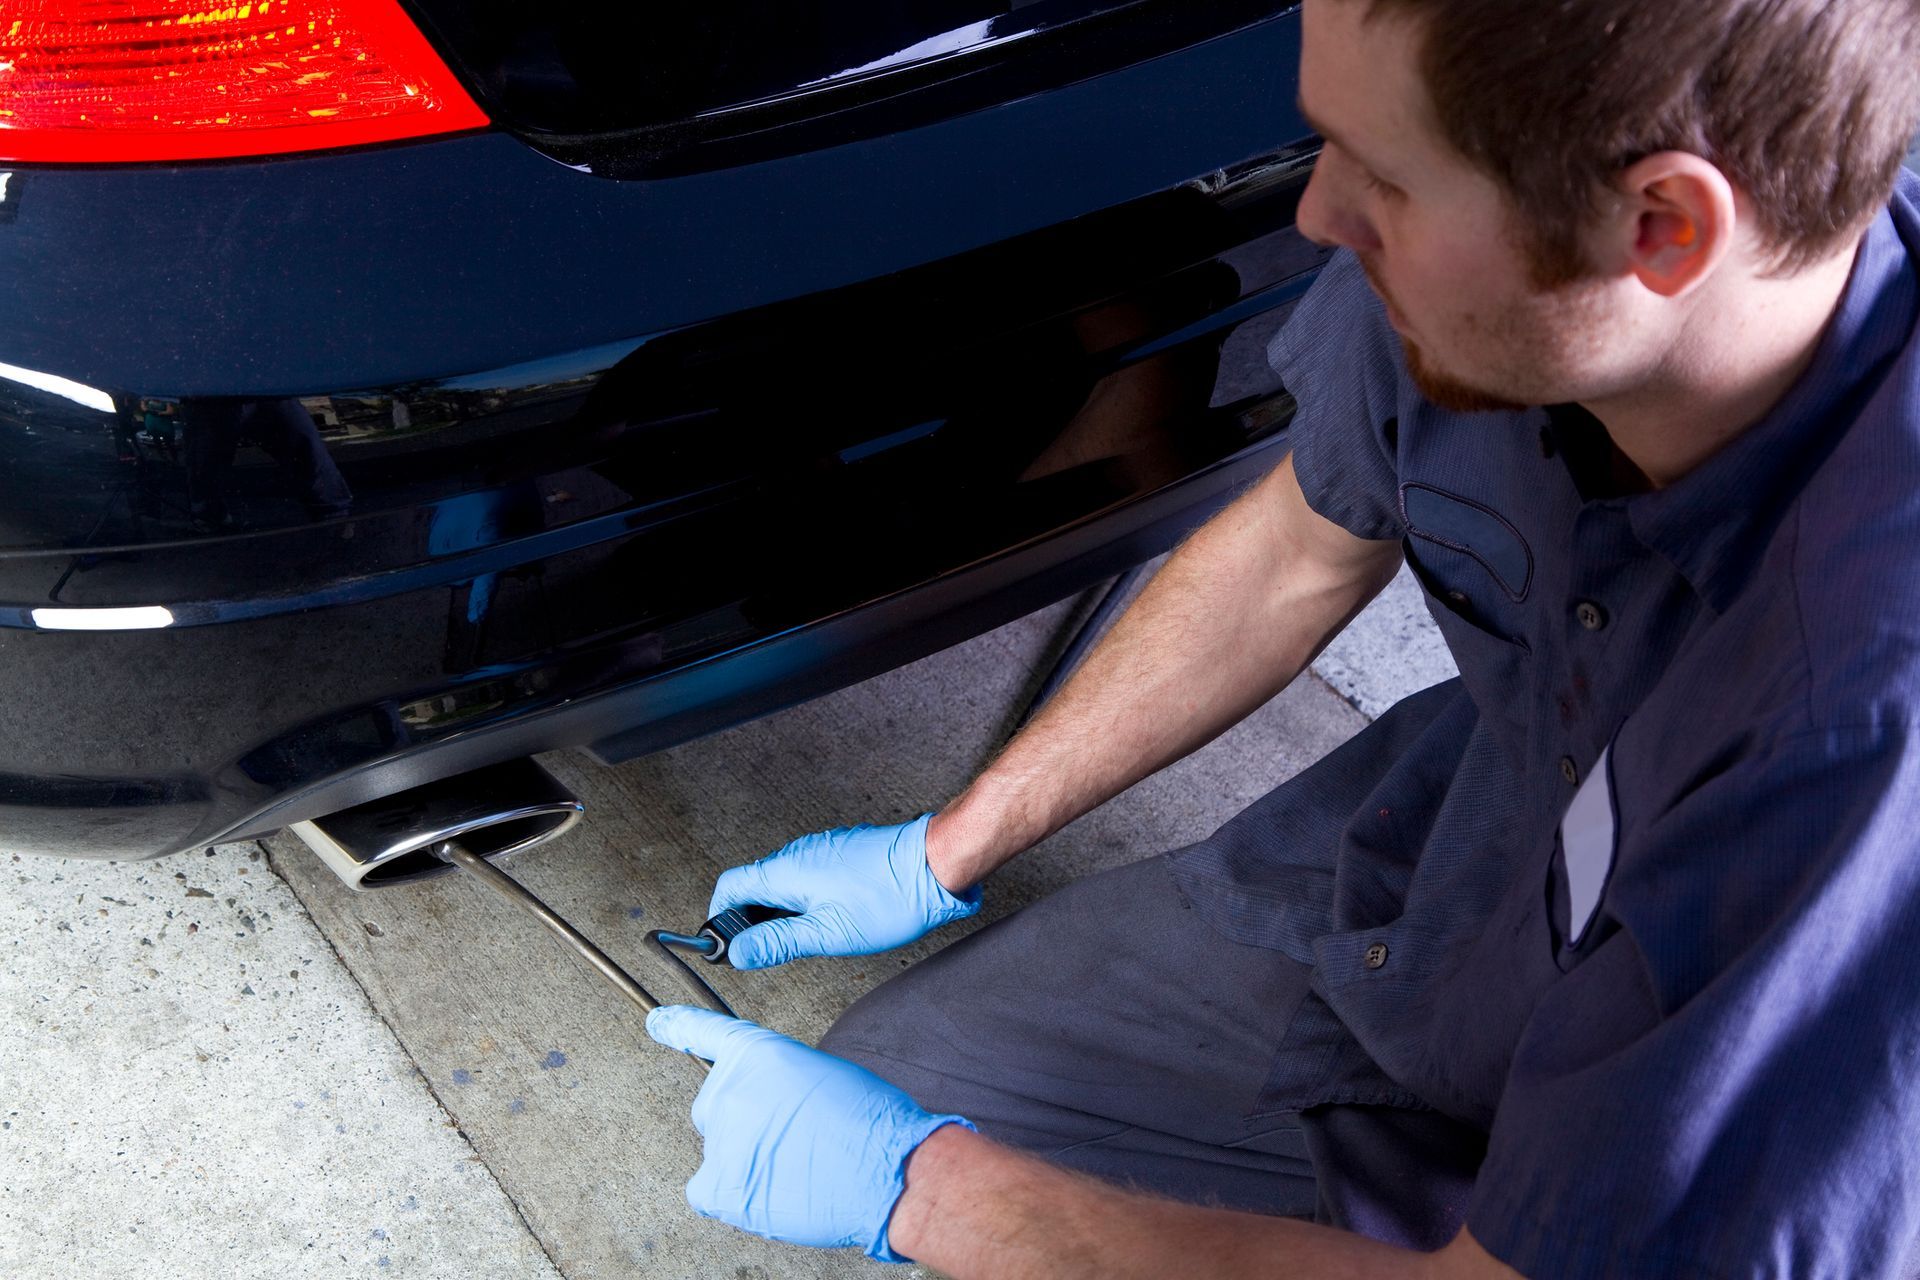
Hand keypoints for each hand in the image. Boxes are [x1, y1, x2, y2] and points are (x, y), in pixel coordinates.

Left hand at [645, 1006, 970, 1261]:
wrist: (885, 1166)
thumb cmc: (870, 1122)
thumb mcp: (823, 1073)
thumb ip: (779, 1081)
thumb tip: (767, 1107)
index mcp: (757, 1052)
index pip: (706, 1033)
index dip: (679, 1026)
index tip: (658, 1021)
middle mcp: (729, 1088)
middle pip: (715, 1109)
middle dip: (745, 1125)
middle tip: (791, 1139)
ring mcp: (720, 1137)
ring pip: (719, 1152)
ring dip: (750, 1160)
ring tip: (798, 1167)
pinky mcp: (721, 1183)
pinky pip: (707, 1189)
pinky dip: (733, 1193)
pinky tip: (769, 1191)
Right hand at [709, 814, 981, 968]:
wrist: (936, 865)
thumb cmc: (889, 898)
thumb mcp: (827, 934)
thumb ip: (778, 943)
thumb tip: (738, 953)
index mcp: (785, 871)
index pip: (729, 887)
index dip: (720, 918)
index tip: (727, 944)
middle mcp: (798, 854)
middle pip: (754, 885)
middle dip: (752, 920)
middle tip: (767, 951)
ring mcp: (821, 849)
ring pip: (784, 881)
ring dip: (782, 911)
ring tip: (804, 939)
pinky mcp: (842, 852)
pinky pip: (809, 875)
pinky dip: (806, 899)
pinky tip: (830, 919)